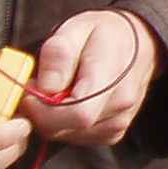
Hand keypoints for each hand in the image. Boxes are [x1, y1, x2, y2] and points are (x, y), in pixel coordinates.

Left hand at [22, 9, 163, 146]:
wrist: (137, 43)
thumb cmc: (102, 33)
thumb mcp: (76, 29)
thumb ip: (58, 55)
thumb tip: (46, 88)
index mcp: (112, 76)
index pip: (78, 113)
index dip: (44, 110)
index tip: (30, 92)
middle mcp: (121, 104)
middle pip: (68, 127)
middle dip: (42, 113)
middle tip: (38, 87)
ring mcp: (120, 122)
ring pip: (69, 136)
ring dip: (52, 119)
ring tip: (56, 91)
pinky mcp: (114, 132)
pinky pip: (79, 139)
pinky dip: (65, 125)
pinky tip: (68, 103)